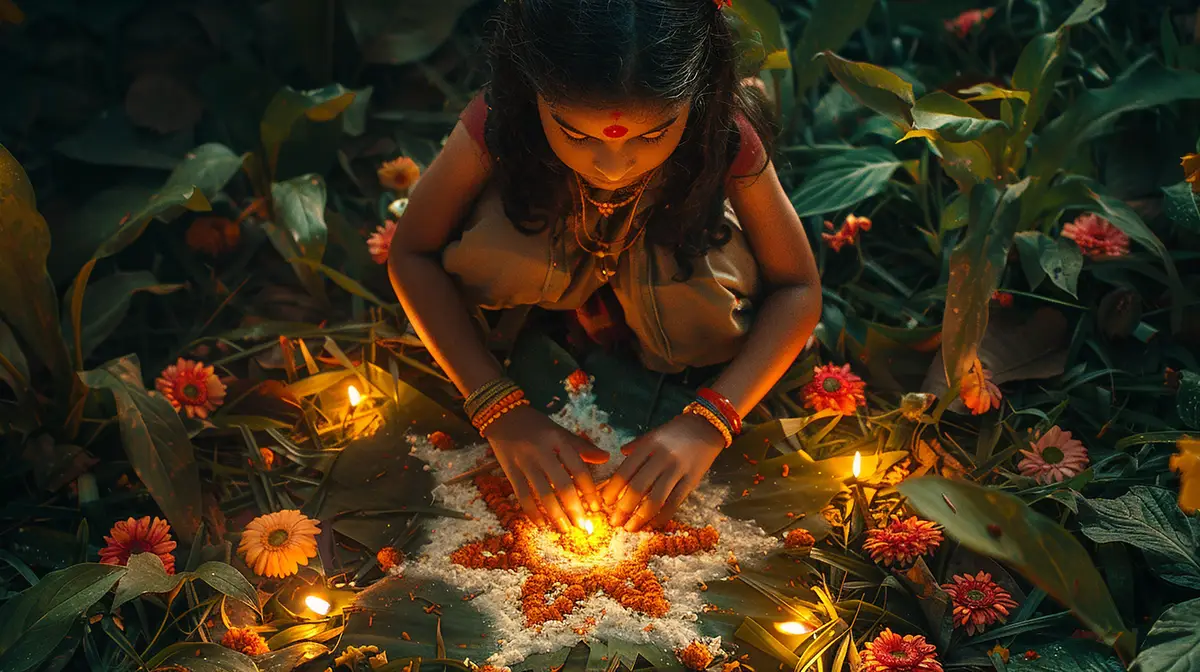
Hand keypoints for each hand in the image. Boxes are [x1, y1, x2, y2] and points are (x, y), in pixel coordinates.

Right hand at [484, 404, 608, 532]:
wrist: (502, 415)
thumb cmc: (536, 425)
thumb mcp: (559, 431)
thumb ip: (581, 447)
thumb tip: (606, 458)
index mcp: (558, 440)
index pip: (578, 468)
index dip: (589, 490)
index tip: (596, 508)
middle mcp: (542, 451)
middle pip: (562, 485)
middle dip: (575, 509)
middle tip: (584, 527)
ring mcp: (525, 462)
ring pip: (543, 494)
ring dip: (556, 515)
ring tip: (566, 530)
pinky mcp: (510, 471)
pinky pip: (522, 496)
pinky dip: (532, 512)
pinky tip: (541, 525)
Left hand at [600, 413, 725, 531]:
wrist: (708, 426)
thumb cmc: (677, 431)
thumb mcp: (654, 433)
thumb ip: (637, 445)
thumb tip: (619, 454)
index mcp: (649, 444)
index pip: (625, 470)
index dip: (613, 489)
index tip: (605, 502)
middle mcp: (662, 457)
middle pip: (637, 487)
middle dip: (623, 508)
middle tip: (614, 521)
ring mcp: (678, 469)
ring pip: (655, 499)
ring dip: (640, 517)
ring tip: (630, 528)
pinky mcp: (692, 480)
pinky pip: (675, 503)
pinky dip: (662, 517)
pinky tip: (653, 525)